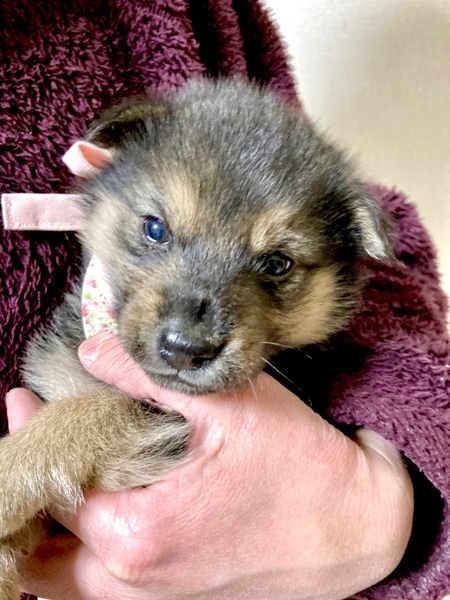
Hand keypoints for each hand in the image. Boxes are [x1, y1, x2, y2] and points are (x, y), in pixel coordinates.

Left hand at [7, 333, 413, 599]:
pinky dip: (78, 548)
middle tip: (37, 428)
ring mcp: (151, 599)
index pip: (54, 482)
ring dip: (50, 519)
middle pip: (47, 533)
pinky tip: (95, 505)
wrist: (354, 526)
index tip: (21, 401)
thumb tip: (92, 351)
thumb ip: (148, 376)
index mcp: (138, 532)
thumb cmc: (299, 465)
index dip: (33, 434)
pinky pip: (97, 583)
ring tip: (59, 467)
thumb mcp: (229, 403)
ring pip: (63, 570)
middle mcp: (133, 580)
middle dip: (36, 477)